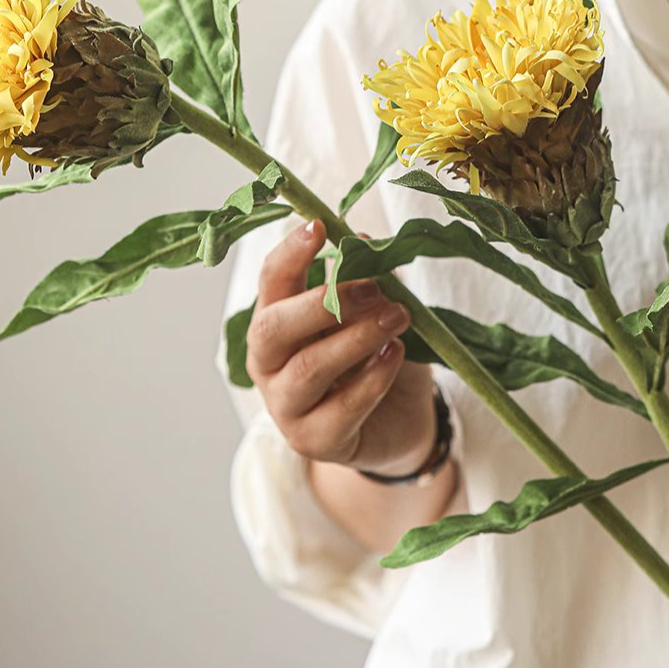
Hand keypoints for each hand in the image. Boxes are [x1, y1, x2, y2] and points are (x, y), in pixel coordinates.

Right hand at [246, 219, 435, 473]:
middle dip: (324, 303)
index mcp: (276, 320)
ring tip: (398, 318)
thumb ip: (368, 279)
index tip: (318, 227)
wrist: (400, 421)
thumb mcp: (377, 312)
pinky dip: (372, 379)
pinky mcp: (312, 440)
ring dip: (357, 338)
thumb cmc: (377, 358)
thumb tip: (361, 239)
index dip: (290, 254)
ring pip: (308, 368)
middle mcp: (268, 362)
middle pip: (273, 327)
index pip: (270, 282)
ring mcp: (285, 405)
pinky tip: (395, 356)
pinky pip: (340, 408)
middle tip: (375, 289)